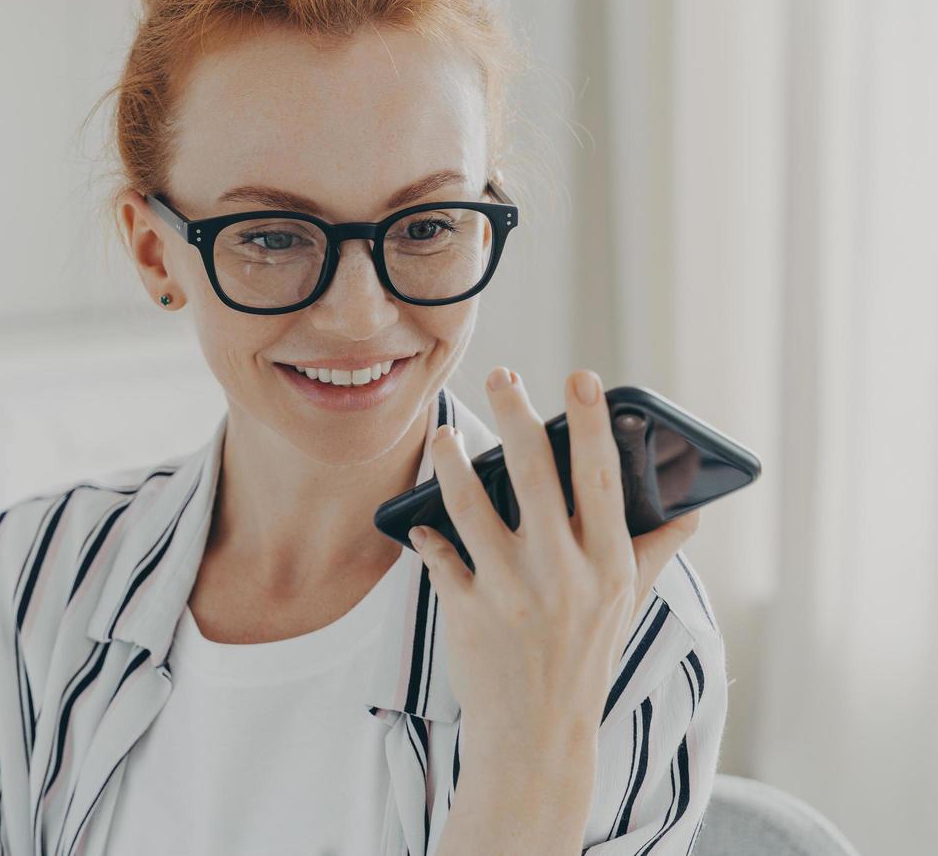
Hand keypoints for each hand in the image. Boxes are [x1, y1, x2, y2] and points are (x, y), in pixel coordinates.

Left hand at [407, 366, 700, 764]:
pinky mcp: (466, 612)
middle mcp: (561, 573)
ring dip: (452, 462)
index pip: (601, 479)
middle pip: (534, 475)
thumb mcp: (627, 606)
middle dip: (517, 416)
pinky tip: (420, 524)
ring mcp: (509, 592)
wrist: (538, 736)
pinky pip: (438, 557)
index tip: (582, 378)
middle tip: (500, 374)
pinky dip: (426, 537)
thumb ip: (651, 553)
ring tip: (442, 434)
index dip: (592, 426)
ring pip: (471, 505)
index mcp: (605, 564)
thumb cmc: (584, 660)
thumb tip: (690, 514)